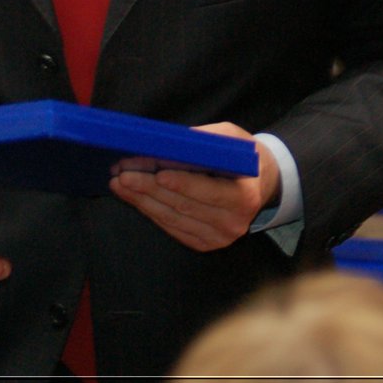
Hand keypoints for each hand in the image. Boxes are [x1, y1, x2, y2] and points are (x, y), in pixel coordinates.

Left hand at [109, 123, 279, 251]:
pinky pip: (172, 227)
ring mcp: (218, 237)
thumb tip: (170, 142)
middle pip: (183, 206)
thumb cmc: (244, 157)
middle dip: (150, 189)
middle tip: (123, 174)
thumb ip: (207, 140)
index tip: (157, 174)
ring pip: (173, 219)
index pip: (208, 192)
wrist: (262, 184)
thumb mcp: (233, 139)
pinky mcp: (204, 243)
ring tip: (120, 183)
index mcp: (244, 196)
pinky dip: (151, 211)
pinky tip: (134, 197)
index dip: (182, 184)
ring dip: (142, 201)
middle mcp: (233, 223)